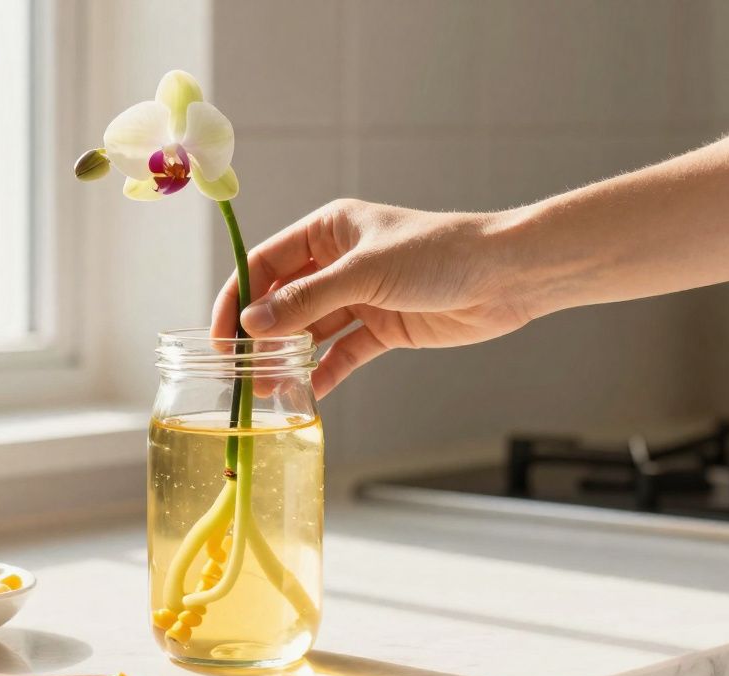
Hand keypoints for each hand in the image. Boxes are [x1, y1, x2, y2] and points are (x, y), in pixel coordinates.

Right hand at [211, 199, 535, 398]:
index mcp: (329, 230)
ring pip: (311, 330)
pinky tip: (307, 392)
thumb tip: (253, 324)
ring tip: (267, 387)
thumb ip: (307, 300)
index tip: (221, 335)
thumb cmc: (438, 253)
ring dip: (288, 357)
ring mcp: (362, 296)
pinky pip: (343, 352)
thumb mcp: (364, 273)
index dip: (238, 298)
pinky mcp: (385, 327)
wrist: (506, 276)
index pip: (265, 264)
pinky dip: (325, 371)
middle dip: (261, 334)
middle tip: (240, 370)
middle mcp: (339, 262)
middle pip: (284, 300)